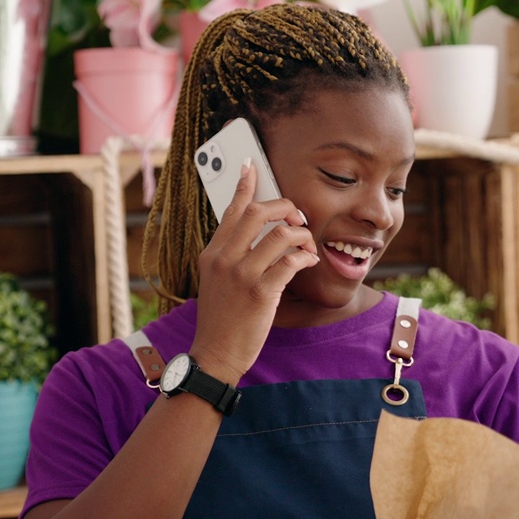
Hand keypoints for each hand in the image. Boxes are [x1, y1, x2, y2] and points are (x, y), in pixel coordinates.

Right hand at [190, 160, 318, 383]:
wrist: (215, 353)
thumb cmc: (221, 319)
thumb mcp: (215, 281)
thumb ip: (229, 257)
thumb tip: (252, 236)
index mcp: (212, 253)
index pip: (230, 211)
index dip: (243, 186)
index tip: (250, 166)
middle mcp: (224, 259)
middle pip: (257, 213)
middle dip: (284, 208)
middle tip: (297, 217)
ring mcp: (241, 275)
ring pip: (280, 235)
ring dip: (301, 236)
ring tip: (307, 246)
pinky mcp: (260, 293)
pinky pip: (290, 262)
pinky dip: (304, 258)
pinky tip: (307, 262)